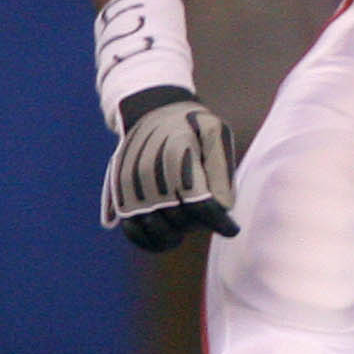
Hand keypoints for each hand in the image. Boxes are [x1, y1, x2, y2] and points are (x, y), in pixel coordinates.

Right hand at [102, 85, 238, 251]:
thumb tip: (223, 207)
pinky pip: (131, 229)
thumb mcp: (215, 133)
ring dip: (173, 237)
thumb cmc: (193, 125)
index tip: (231, 230)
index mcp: (176, 158)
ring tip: (185, 233)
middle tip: (208, 216)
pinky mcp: (122, 195)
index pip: (200, 205)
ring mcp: (134, 186)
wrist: (153, 111)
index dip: (217, 222)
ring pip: (154, 229)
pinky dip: (146, 241)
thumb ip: (221, 169)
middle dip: (198, 223)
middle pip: (180, 220)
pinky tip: (165, 242)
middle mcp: (151, 175)